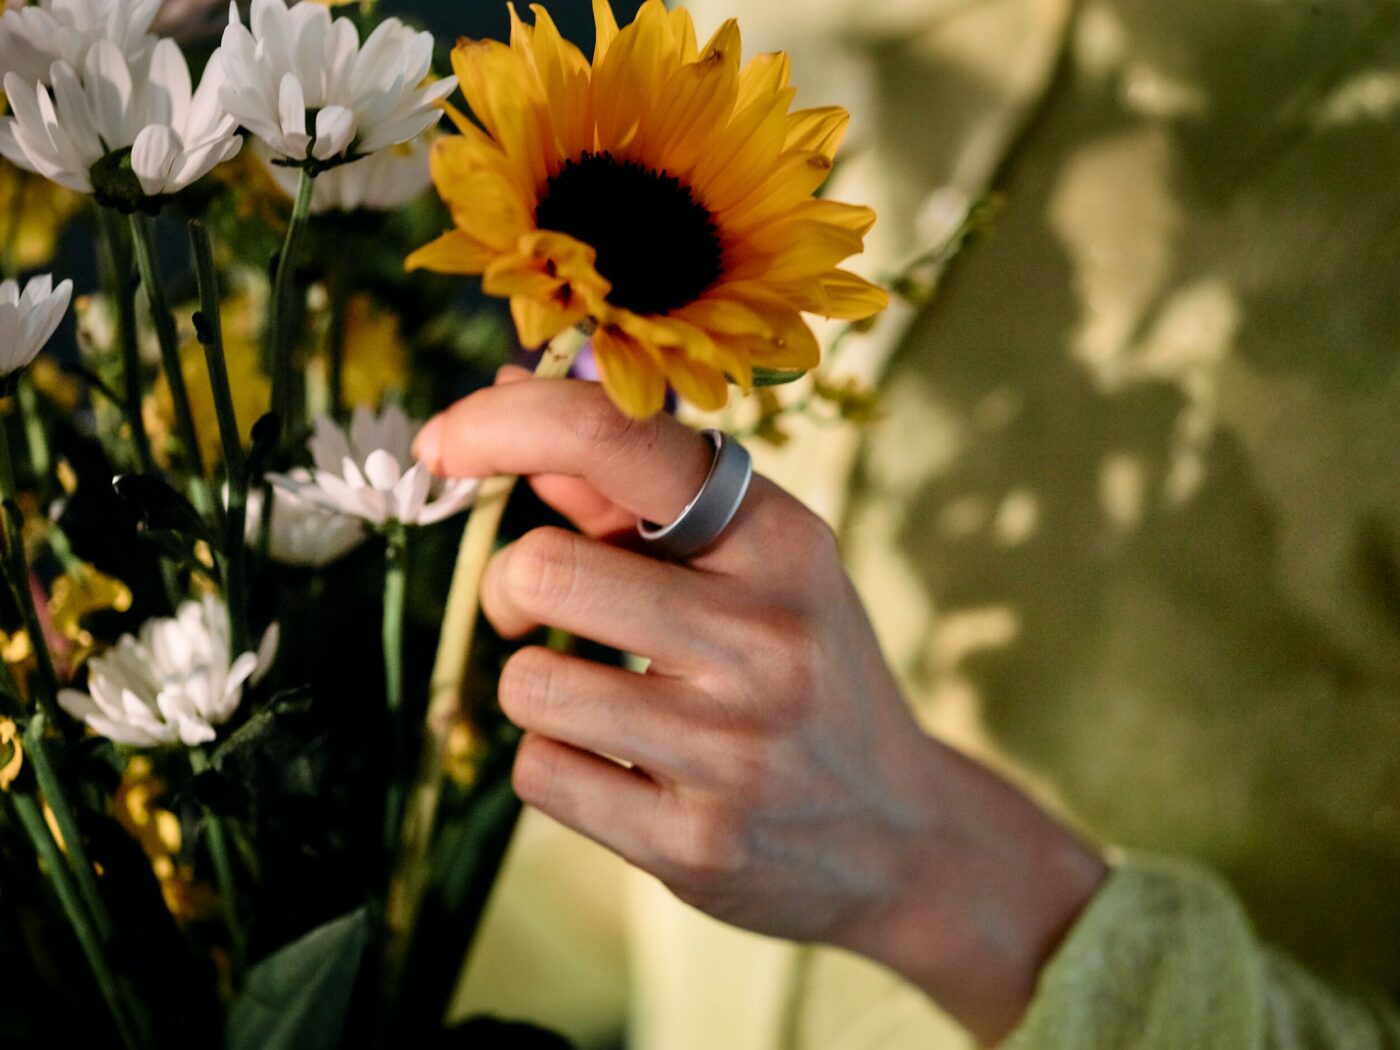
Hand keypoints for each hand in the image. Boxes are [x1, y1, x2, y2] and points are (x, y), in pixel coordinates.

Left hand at [415, 374, 1106, 1042]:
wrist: (901, 836)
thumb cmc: (805, 669)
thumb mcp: (759, 566)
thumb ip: (636, 494)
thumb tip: (512, 414)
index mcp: (783, 541)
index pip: (620, 441)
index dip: (505, 426)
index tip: (443, 445)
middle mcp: (768, 638)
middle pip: (542, 570)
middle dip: (510, 586)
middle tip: (537, 608)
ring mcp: (734, 750)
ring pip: (527, 684)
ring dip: (534, 684)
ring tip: (596, 698)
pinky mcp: (695, 845)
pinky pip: (540, 775)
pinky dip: (556, 763)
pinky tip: (623, 769)